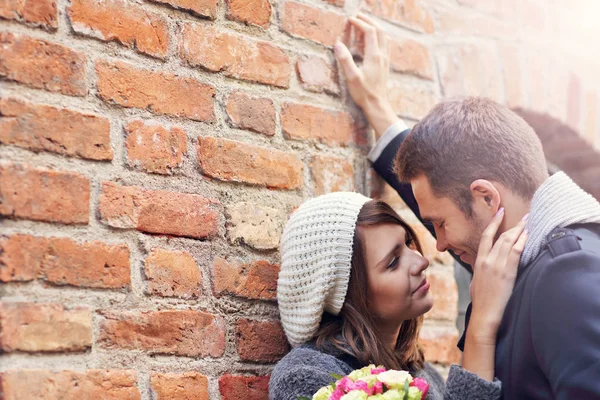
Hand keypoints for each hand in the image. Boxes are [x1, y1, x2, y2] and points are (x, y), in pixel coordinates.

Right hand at [334, 14, 397, 137]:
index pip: (369, 32)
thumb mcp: (351, 77)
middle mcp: (382, 55)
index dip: (359, 23)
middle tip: (358, 16)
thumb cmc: (364, 93)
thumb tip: (338, 44)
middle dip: (369, 21)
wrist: (377, 105)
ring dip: (375, 27)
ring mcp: (385, 60)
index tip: (350, 19)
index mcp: (374, 56)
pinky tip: (372, 40)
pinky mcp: (385, 65)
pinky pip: (385, 44)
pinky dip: (379, 36)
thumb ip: (345, 60)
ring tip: (365, 24)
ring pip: (384, 36)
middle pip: (379, 30)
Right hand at [468, 208, 528, 343]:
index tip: (500, 212)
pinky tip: (528, 236)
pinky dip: (522, 242)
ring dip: (520, 230)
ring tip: (528, 223)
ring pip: (509, 242)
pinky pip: (516, 252)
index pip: (486, 236)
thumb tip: (485, 263)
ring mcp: (497, 265)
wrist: (484, 313)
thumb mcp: (476, 280)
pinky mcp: (507, 272)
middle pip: (501, 237)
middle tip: (524, 216)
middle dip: (513, 225)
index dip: (494, 222)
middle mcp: (487, 260)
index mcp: (478, 261)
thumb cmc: (480, 300)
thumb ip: (481, 268)